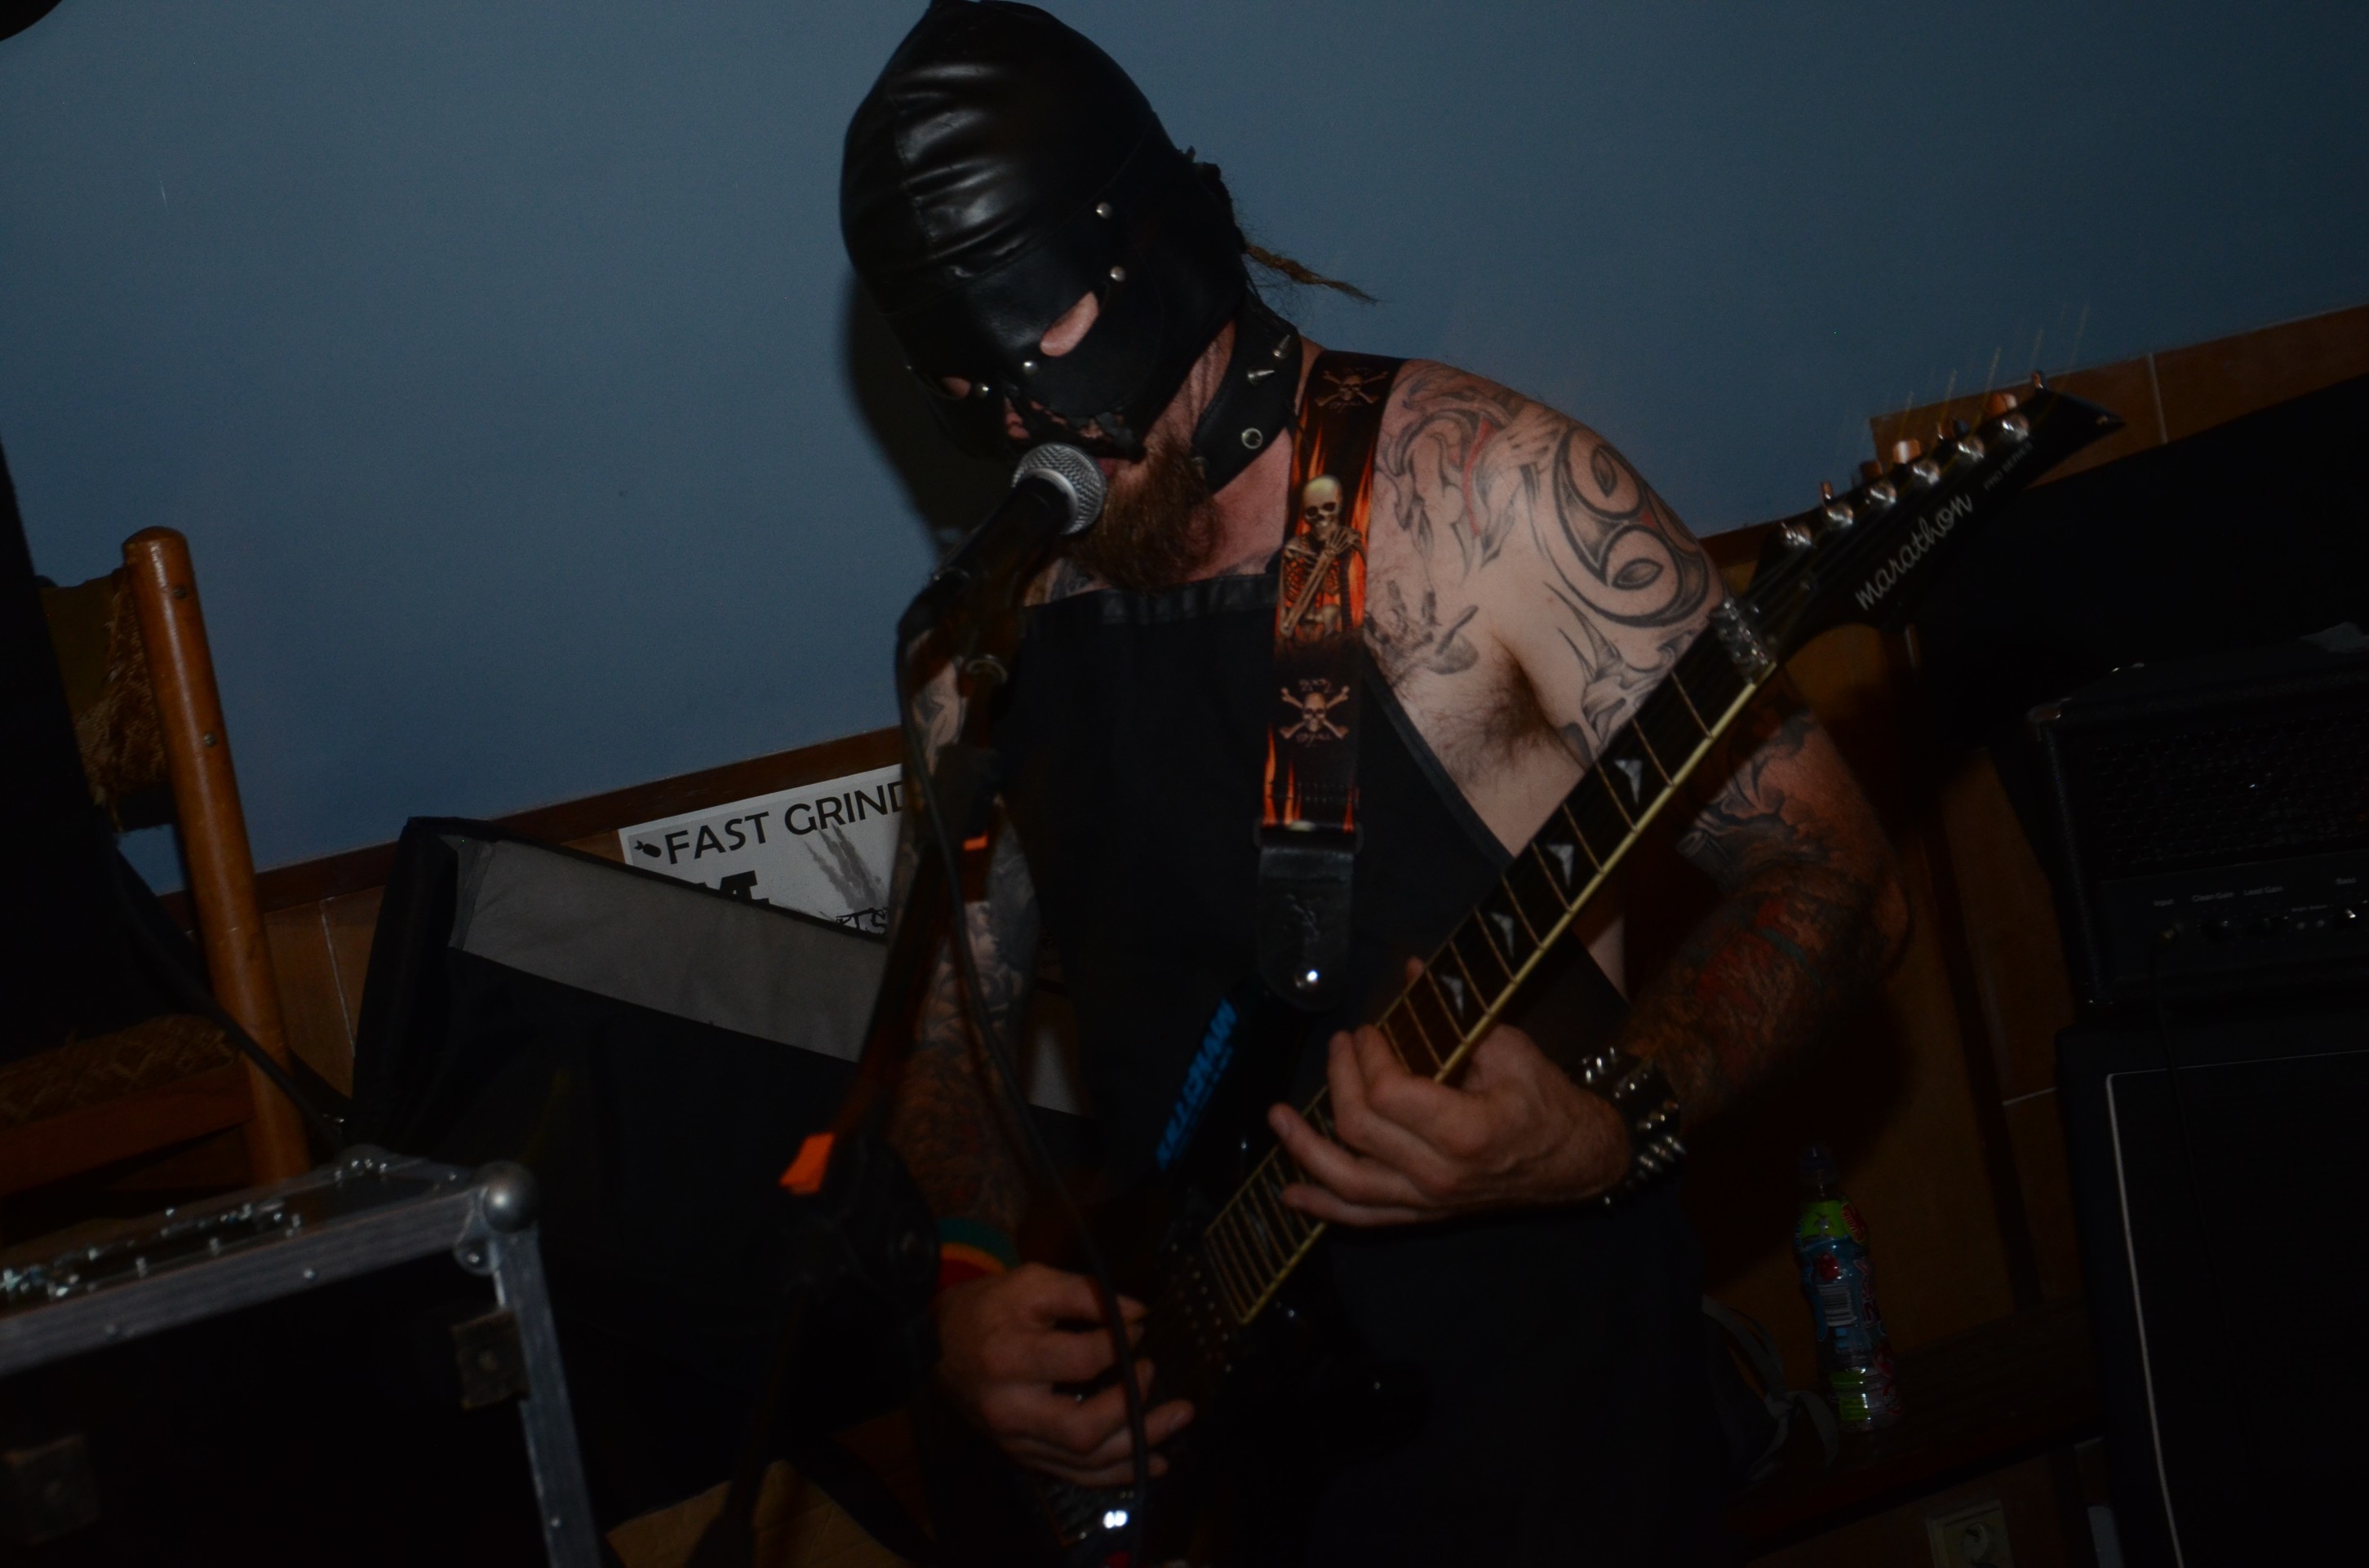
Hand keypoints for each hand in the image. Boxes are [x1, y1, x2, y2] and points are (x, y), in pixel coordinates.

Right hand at [933, 1263, 1193, 1485]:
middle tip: (1156, 1375)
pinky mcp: (1023, 1455)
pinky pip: (1074, 1474)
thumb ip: (1084, 1294)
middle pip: (1083, 1428)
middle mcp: (1010, 1409)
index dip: (1119, 1345)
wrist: (935, 1346)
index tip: (1140, 1328)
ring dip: (1138, 1446)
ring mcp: (1015, 1440)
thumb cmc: (988, 1308)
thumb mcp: (1030, 1283)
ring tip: (1177, 1423)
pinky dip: (1117, 1473)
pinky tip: (1151, 1463)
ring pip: (1084, 1460)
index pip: (1079, 1361)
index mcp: (1009, 1359)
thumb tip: (1138, 1313)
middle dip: (1134, 1410)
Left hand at [1268, 1017, 1629, 1225]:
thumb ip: (1453, 1014)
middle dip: (1339, 1080)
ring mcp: (1427, 1202)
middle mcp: (1439, 1175)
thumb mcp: (1508, 1048)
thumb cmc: (1545, 1101)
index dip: (1368, 1056)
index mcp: (1465, 1131)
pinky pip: (1362, 1218)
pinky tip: (1290, 1195)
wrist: (1575, 1162)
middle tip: (1340, 1046)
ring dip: (1305, 1148)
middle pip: (1359, 1130)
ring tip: (1276, 1118)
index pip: (1387, 1094)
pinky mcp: (1421, 1215)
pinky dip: (1323, 1207)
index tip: (1368, 1031)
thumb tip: (1410, 967)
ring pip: (1348, 1182)